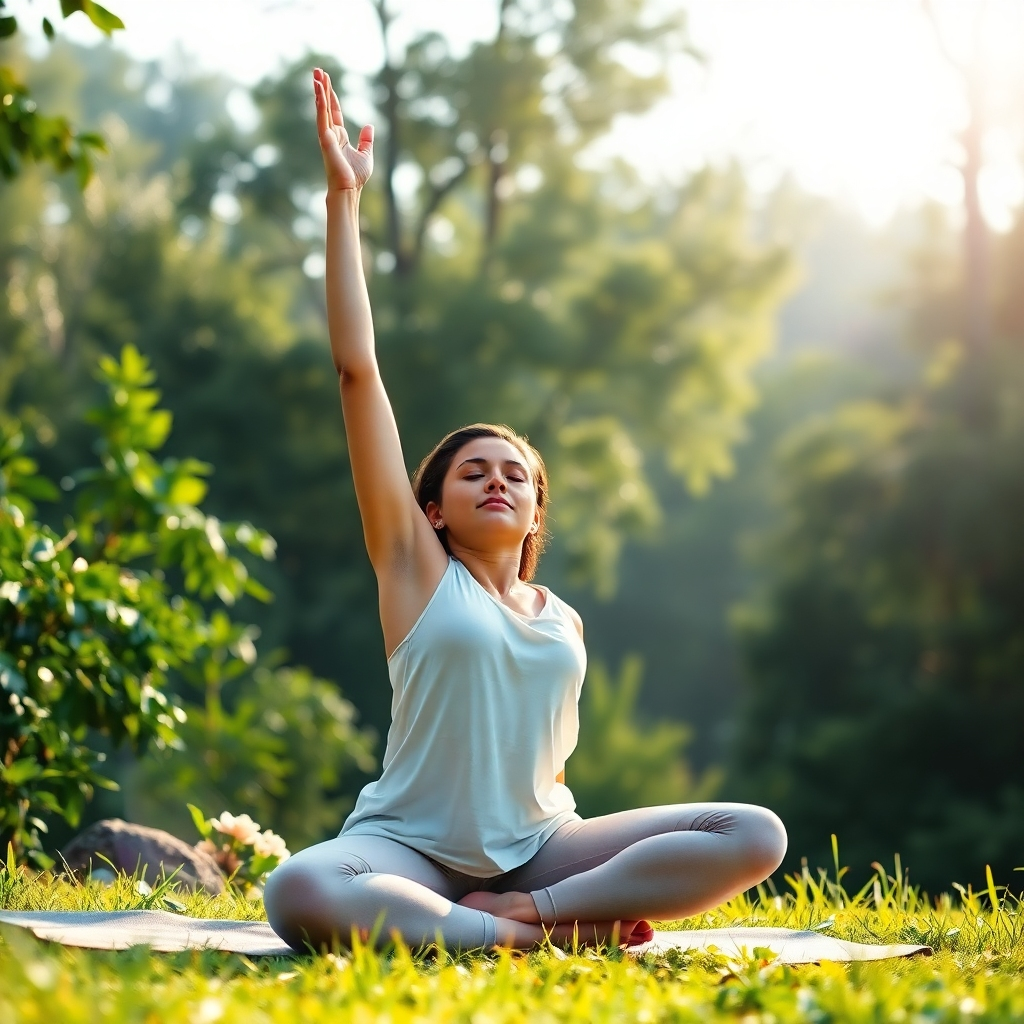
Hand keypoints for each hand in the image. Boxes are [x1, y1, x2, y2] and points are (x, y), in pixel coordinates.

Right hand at [312, 67, 372, 190]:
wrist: (349, 189)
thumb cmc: (355, 177)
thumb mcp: (366, 154)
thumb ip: (366, 140)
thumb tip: (369, 125)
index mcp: (340, 136)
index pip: (334, 111)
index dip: (331, 95)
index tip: (326, 81)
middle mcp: (331, 134)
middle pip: (326, 105)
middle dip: (322, 88)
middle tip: (318, 70)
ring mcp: (326, 136)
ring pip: (322, 108)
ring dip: (319, 91)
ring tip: (316, 74)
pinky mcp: (325, 140)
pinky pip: (322, 118)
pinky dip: (320, 104)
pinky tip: (318, 91)